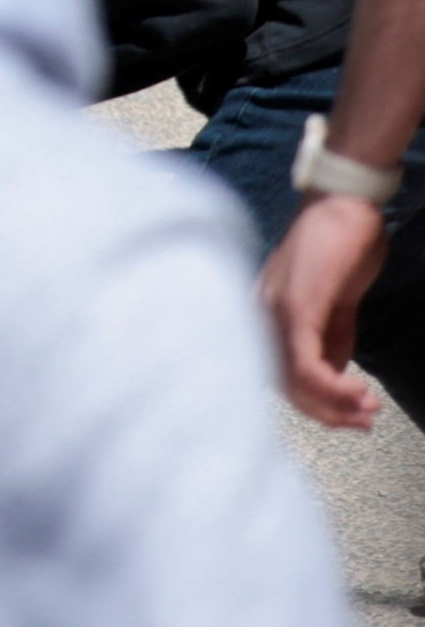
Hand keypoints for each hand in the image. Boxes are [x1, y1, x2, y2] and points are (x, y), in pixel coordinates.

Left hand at [269, 191, 393, 431]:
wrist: (347, 204)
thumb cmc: (342, 248)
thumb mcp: (336, 304)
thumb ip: (331, 338)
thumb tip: (334, 374)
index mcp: (264, 313)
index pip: (276, 373)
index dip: (313, 404)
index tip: (349, 419)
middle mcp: (257, 314)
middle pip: (281, 384)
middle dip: (326, 412)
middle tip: (364, 422)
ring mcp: (273, 310)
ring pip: (292, 381)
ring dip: (334, 405)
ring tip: (368, 409)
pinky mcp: (296, 306)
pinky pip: (305, 363)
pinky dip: (333, 387)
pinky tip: (360, 393)